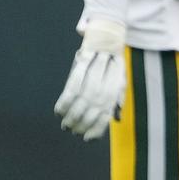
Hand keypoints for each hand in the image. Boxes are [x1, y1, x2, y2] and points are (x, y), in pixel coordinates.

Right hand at [55, 21, 126, 139]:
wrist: (108, 40)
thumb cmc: (113, 66)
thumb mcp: (120, 83)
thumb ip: (117, 100)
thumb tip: (116, 118)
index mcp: (115, 92)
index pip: (105, 116)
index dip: (96, 130)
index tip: (86, 139)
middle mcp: (106, 86)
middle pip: (90, 112)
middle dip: (79, 124)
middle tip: (70, 130)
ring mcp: (94, 77)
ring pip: (80, 103)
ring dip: (70, 116)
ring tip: (65, 124)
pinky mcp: (82, 67)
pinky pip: (71, 89)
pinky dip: (64, 102)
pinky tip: (58, 111)